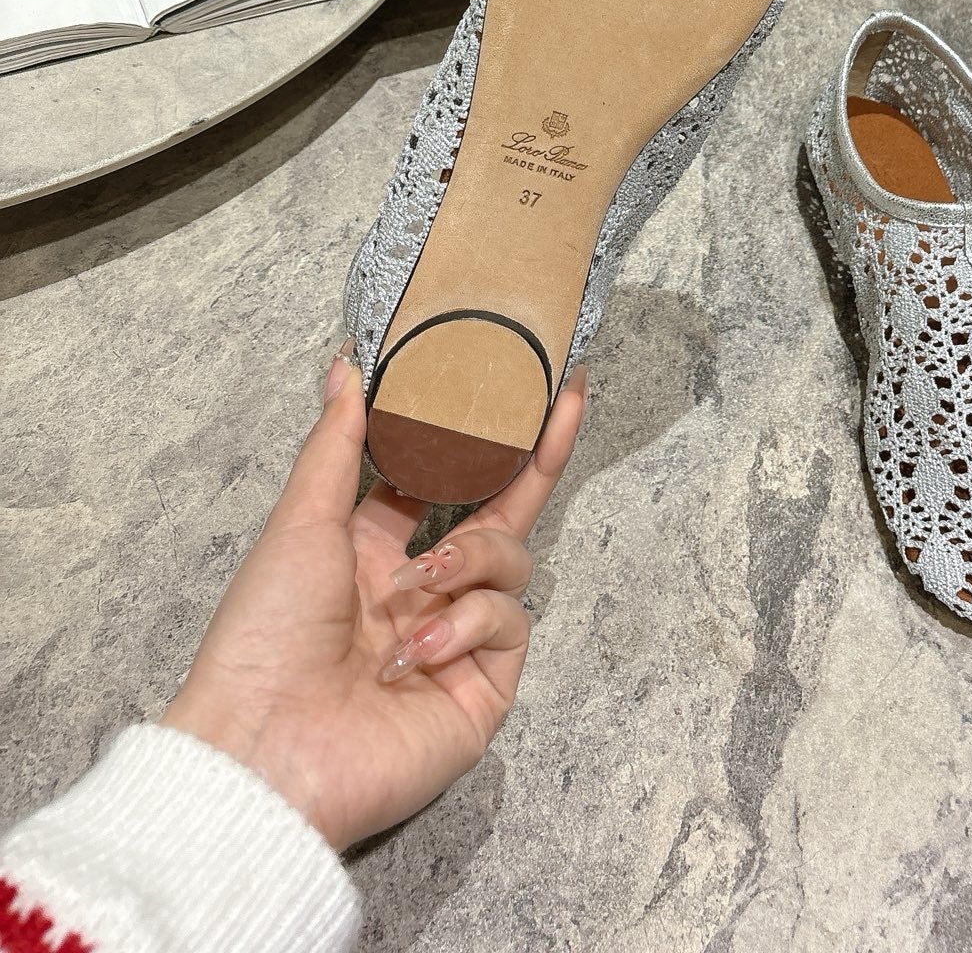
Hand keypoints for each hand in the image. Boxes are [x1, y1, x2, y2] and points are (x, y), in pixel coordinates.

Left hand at [161, 347, 586, 850]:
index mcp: (374, 552)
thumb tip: (345, 364)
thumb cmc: (264, 635)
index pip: (446, 481)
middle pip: (502, 515)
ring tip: (420, 585)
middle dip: (537, 459)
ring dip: (472, 559)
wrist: (264, 748)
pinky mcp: (482, 691)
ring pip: (511, 563)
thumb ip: (338, 442)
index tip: (519, 382)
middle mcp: (423, 593)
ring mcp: (457, 642)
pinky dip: (467, 623)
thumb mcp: (300, 521)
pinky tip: (419, 648)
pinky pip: (508, 626)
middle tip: (565, 402)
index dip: (480, 437)